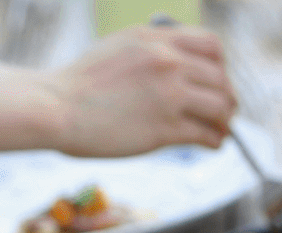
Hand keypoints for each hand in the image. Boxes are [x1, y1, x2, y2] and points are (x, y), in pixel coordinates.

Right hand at [48, 26, 235, 156]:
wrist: (56, 107)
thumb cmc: (80, 82)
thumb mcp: (119, 47)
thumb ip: (152, 50)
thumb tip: (181, 64)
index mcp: (156, 39)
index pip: (212, 45)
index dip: (220, 65)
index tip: (215, 80)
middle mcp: (168, 63)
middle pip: (221, 78)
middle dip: (226, 96)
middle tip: (223, 110)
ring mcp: (169, 95)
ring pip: (220, 106)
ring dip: (225, 120)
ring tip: (221, 130)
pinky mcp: (164, 128)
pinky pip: (206, 133)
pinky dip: (215, 140)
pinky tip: (212, 143)